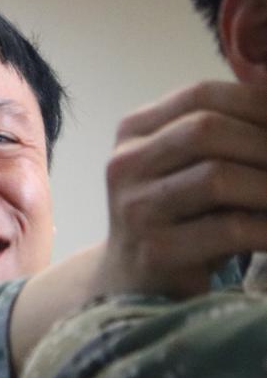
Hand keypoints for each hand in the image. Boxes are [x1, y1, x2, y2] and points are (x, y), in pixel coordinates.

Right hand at [97, 81, 266, 296]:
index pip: (199, 95)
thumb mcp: (187, 165)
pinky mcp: (156, 251)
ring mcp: (136, 209)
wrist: (133, 282)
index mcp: (133, 133)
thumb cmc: (178, 216)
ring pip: (217, 177)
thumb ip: (223, 135)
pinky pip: (229, 228)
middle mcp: (125, 165)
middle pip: (207, 130)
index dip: (257, 103)